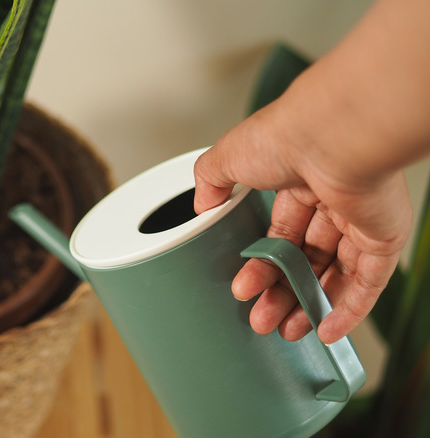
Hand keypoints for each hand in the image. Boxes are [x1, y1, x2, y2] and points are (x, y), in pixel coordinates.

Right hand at [193, 102, 411, 344]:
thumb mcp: (226, 157)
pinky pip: (369, 282)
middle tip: (263, 317)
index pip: (281, 234)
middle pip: (307, 259)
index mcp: (298, 181)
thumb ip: (210, 180)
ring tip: (286, 330)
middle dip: (282, 292)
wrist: (329, 135)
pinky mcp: (383, 237)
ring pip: (336, 275)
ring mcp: (360, 220)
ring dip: (310, 304)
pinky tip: (327, 329)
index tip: (245, 287)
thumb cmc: (284, 137)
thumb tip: (200, 204)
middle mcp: (332, 200)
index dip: (263, 265)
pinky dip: (348, 309)